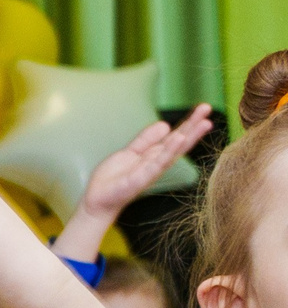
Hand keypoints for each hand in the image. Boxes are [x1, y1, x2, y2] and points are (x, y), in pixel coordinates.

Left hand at [78, 105, 213, 219]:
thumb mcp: (131, 152)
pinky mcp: (142, 178)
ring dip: (189, 137)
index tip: (204, 108)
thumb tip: (165, 124)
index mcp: (155, 155)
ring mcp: (151, 170)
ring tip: (203, 123)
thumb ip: (146, 139)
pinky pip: (158, 163)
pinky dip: (169, 151)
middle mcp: (158, 162)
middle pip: (180, 141)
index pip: (176, 136)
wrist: (98, 199)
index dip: (189, 122)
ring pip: (173, 151)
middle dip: (194, 126)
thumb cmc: (113, 178)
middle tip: (209, 108)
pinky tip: (180, 139)